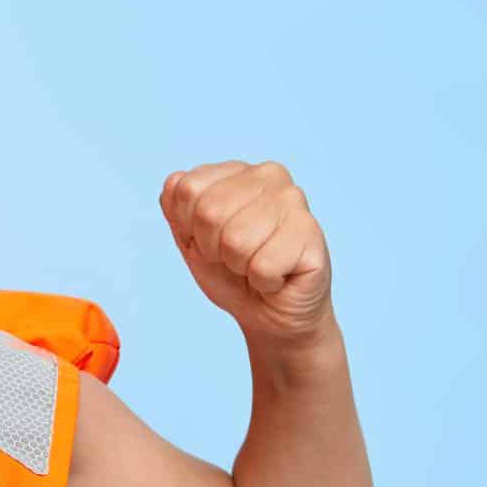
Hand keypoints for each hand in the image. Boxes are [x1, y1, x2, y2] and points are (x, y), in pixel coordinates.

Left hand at [160, 161, 331, 344]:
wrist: (270, 315)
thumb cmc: (232, 274)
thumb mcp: (190, 240)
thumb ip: (176, 208)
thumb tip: (175, 181)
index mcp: (236, 171)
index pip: (186, 188)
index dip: (189, 228)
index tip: (211, 242)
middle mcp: (269, 175)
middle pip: (209, 213)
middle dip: (214, 249)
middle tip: (235, 258)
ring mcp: (294, 201)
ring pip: (236, 240)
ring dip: (240, 266)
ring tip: (256, 265)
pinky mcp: (311, 233)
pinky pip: (264, 266)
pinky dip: (264, 282)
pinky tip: (278, 277)